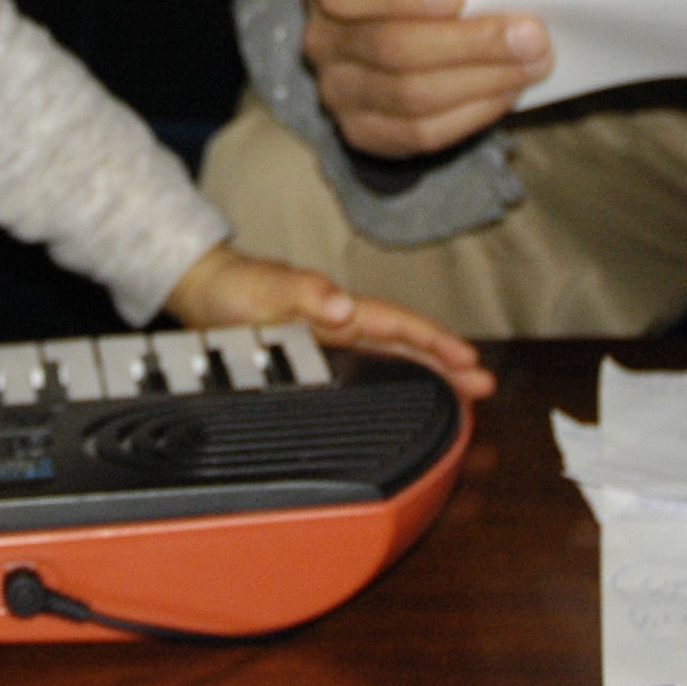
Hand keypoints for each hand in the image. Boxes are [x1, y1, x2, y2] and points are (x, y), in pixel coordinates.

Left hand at [161, 244, 495, 402]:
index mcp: (335, 309)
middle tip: (486, 387)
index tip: (469, 361)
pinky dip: (394, 380)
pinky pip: (366, 368)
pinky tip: (403, 396)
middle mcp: (340, 324)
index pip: (395, 326)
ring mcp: (330, 341)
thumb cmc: (232, 288)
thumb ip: (303, 293)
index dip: (434, 343)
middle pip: (404, 345)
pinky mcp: (314, 356)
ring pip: (390, 358)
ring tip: (462, 397)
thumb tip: (344, 305)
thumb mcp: (265, 289)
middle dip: (446, 364)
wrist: (200, 290)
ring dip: (427, 374)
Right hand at [302, 0, 550, 156]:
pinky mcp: (364, 133)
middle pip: (393, 50)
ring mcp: (337, 93)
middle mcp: (321, 42)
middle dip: (470, 44)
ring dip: (484, 81)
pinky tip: (508, 90)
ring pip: (413, 98)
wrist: (386, 25)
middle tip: (531, 34)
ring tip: (535, 62)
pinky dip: (474, 113)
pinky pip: (422, 134)